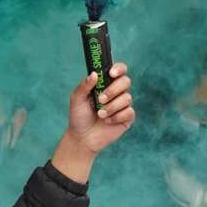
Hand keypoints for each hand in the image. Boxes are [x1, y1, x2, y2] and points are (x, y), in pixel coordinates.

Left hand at [51, 63, 134, 183]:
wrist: (82, 137)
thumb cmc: (79, 117)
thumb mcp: (77, 99)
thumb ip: (84, 86)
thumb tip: (94, 74)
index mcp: (105, 84)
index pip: (118, 70)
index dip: (118, 69)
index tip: (111, 73)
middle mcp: (116, 92)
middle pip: (125, 81)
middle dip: (113, 90)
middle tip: (100, 99)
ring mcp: (123, 105)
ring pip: (127, 98)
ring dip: (112, 107)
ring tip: (100, 114)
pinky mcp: (127, 118)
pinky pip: (129, 112)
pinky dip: (117, 117)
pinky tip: (107, 121)